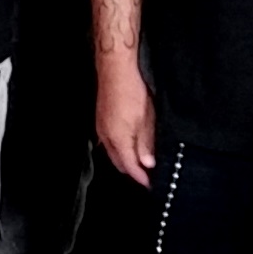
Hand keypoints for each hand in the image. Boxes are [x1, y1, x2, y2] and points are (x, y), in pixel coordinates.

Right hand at [95, 67, 155, 187]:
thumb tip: (148, 163)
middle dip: (133, 171)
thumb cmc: (132, 92)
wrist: (115, 70)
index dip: (141, 177)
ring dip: (126, 159)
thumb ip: (146, 144)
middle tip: (148, 173)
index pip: (130, 167)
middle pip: (119, 163)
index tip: (151, 183)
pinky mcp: (101, 120)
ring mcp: (101, 128)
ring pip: (113, 153)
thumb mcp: (146, 119)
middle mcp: (106, 137)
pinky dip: (120, 148)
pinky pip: (109, 142)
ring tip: (141, 160)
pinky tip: (130, 144)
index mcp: (118, 140)